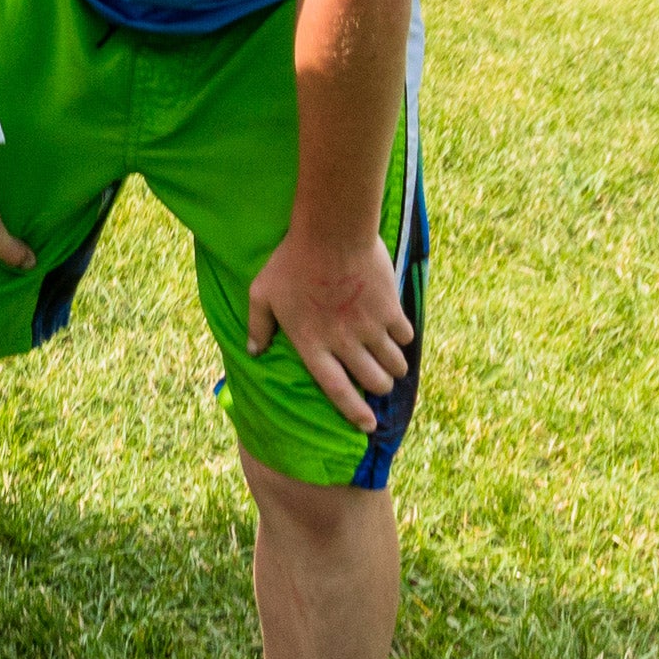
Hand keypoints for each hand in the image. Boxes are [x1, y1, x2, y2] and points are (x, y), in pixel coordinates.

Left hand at [246, 224, 413, 427]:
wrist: (331, 232)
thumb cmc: (291, 261)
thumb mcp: (262, 293)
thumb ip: (258, 325)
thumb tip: (253, 351)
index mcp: (312, 345)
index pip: (337, 391)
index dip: (354, 413)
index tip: (368, 426)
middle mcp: (344, 343)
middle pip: (372, 382)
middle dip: (378, 387)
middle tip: (378, 382)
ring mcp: (370, 328)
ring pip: (393, 364)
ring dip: (394, 368)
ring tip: (392, 364)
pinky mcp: (390, 309)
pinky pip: (406, 337)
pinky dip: (404, 339)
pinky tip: (398, 332)